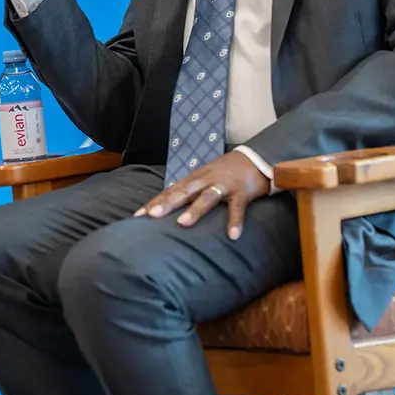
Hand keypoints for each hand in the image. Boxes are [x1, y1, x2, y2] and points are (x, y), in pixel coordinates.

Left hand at [134, 153, 270, 239]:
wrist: (256, 157)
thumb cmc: (226, 171)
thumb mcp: (204, 177)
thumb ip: (188, 190)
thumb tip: (165, 203)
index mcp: (195, 179)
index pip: (171, 191)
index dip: (155, 203)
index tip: (138, 216)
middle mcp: (206, 181)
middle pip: (184, 192)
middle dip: (168, 203)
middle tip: (152, 216)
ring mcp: (224, 186)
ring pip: (207, 197)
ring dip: (195, 210)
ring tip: (183, 224)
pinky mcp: (242, 193)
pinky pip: (237, 209)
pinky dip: (235, 222)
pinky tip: (232, 236)